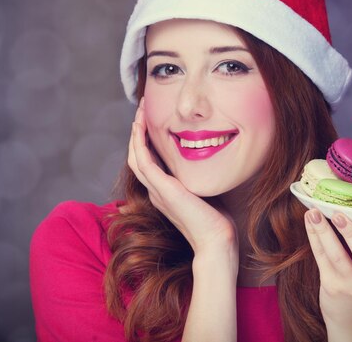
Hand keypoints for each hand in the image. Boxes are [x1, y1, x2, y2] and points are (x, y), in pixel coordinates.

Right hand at [128, 98, 237, 256]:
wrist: (216, 241)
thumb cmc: (216, 221)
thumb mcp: (204, 193)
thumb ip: (199, 179)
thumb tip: (209, 162)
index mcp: (164, 192)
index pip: (149, 162)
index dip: (147, 142)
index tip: (152, 122)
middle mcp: (156, 191)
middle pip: (137, 157)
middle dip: (138, 133)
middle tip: (142, 110)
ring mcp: (157, 191)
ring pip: (135, 156)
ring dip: (135, 133)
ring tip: (139, 112)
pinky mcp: (162, 189)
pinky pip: (142, 161)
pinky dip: (138, 143)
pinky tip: (139, 126)